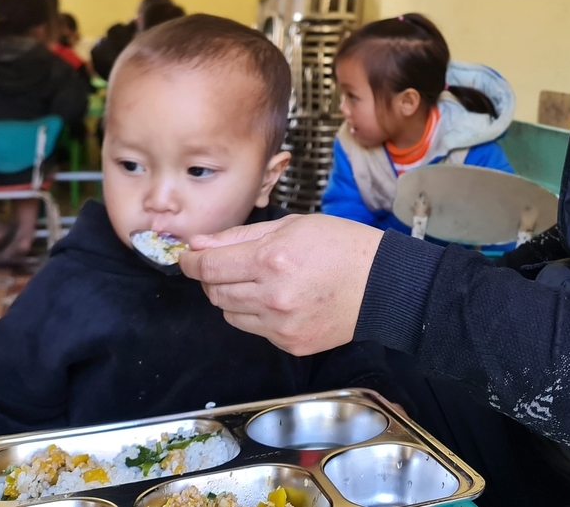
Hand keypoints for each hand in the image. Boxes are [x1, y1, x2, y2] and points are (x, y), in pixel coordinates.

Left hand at [181, 215, 384, 355]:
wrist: (382, 284)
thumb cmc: (343, 246)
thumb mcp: (293, 226)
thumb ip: (240, 237)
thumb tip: (200, 245)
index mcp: (271, 260)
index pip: (208, 267)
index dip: (190, 261)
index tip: (186, 257)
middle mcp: (272, 296)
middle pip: (215, 293)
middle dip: (210, 278)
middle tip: (222, 266)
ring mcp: (281, 325)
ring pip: (230, 314)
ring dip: (232, 297)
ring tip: (257, 282)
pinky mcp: (290, 344)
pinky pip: (255, 330)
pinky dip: (256, 314)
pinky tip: (279, 299)